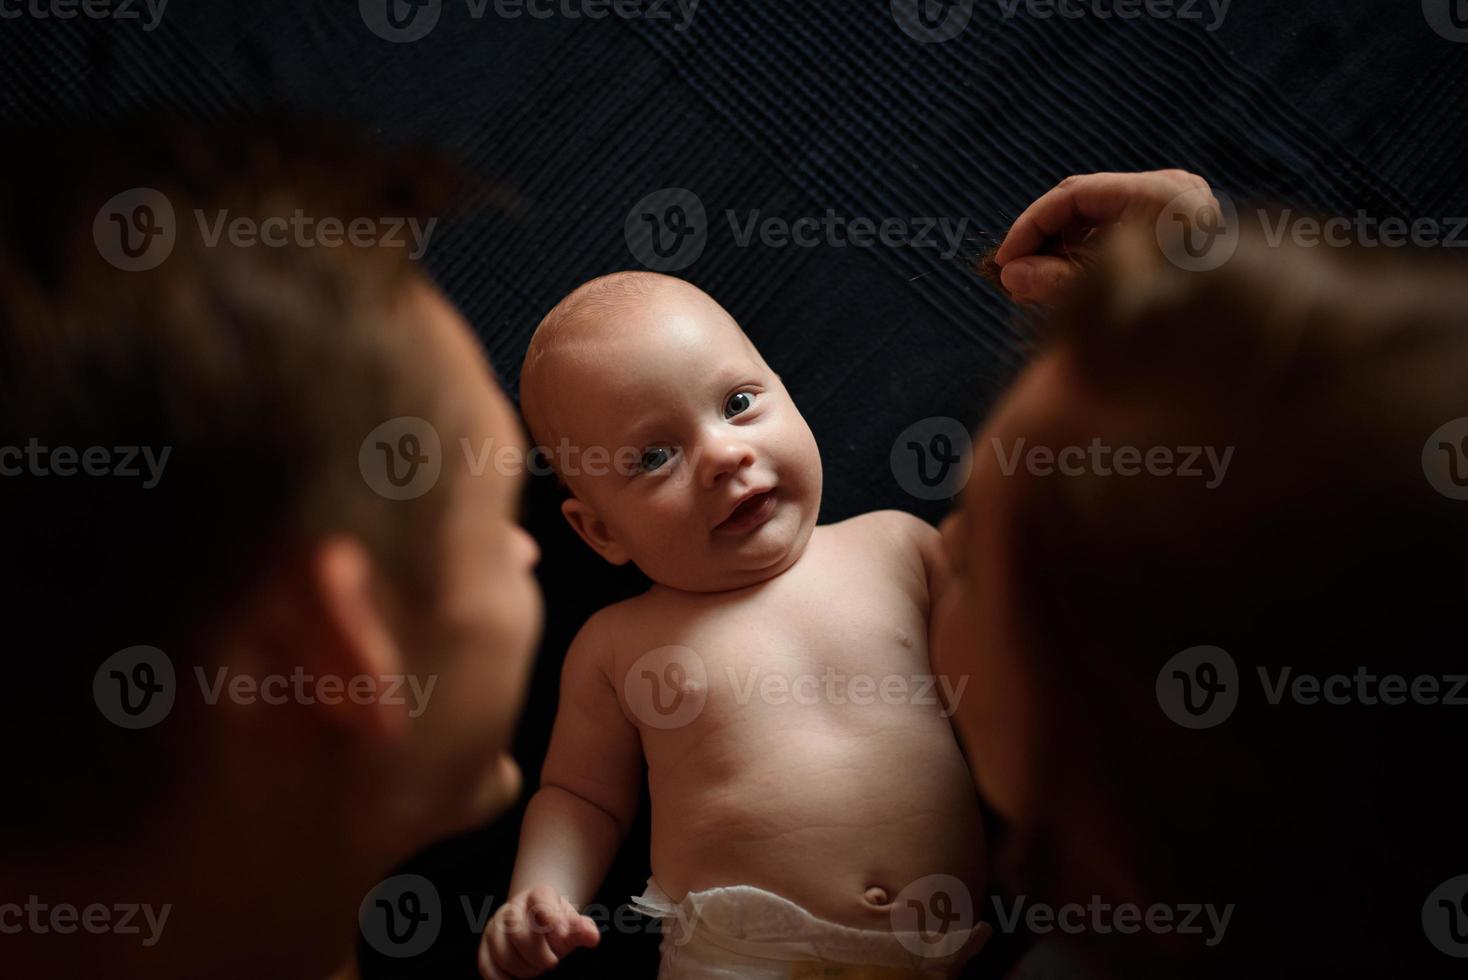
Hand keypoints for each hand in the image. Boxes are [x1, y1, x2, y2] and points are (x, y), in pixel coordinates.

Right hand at [477, 885, 600, 979]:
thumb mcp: (572, 925)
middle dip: (537, 954)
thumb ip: (582, 929)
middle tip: (552, 962)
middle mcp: (513, 908)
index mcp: (538, 896)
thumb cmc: (557, 927)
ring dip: (523, 968)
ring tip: (537, 966)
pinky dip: (501, 978)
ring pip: (502, 952)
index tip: (564, 936)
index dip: (552, 918)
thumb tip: (592, 937)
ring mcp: (495, 926)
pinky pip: (487, 965)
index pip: (541, 900)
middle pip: (517, 931)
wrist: (535, 924)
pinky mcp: (485, 945)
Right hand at [994, 170, 1217, 303]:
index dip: (1029, 226)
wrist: (1243, 342)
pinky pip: (1119, 230)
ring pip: (1099, 217)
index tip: (1003, 261)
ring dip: (1061, 249)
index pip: (1072, 195)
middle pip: (1085, 202)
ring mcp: (1178, 206)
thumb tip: (1010, 274)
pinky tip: (1062, 284)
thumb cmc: (1184, 320)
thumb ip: (1056, 282)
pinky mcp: (1177, 227)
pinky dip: (1088, 253)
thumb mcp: (1110, 298)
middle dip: (1043, 239)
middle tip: (1012, 276)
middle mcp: (1172, 190)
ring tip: (1031, 287)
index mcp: (1159, 195)